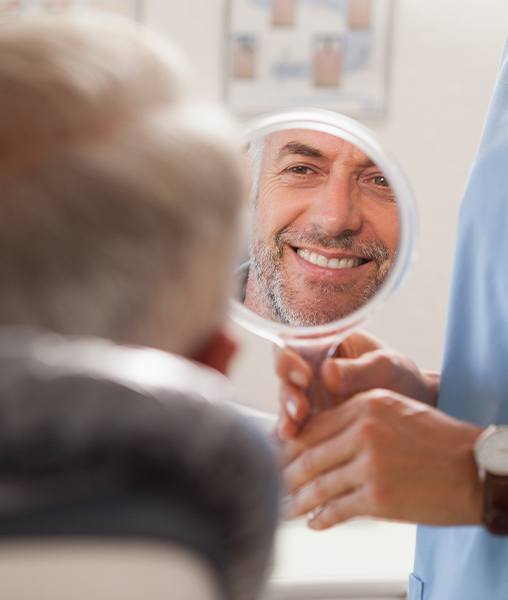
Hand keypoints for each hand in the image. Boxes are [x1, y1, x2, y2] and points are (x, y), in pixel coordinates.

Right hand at [276, 331, 439, 439]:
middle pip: (284, 377)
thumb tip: (327, 373)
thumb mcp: (385, 367)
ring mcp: (310, 395)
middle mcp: (311, 368)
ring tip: (292, 431)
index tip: (304, 376)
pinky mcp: (313, 421)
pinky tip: (292, 444)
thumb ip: (358, 370)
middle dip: (288, 394)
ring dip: (287, 416)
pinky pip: (296, 426)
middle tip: (300, 411)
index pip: (294, 345)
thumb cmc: (400, 378)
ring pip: (286, 403)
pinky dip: (292, 435)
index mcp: (325, 344)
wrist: (415, 408)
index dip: (290, 359)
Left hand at [281, 389, 482, 528]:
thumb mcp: (395, 411)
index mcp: (365, 405)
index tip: (277, 456)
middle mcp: (363, 431)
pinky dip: (321, 518)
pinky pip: (337, 509)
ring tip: (285, 507)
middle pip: (308, 455)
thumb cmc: (437, 439)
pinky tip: (314, 522)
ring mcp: (370, 465)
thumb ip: (356, 419)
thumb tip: (319, 439)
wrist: (476, 468)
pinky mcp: (379, 498)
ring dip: (297, 500)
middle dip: (285, 473)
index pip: (313, 426)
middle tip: (273, 484)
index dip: (289, 445)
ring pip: (318, 484)